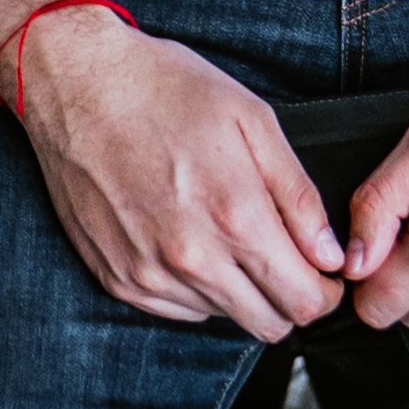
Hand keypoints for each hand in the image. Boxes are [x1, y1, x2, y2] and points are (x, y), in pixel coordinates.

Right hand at [0, 0, 350, 338]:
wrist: (77, 84)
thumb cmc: (165, 89)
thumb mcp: (252, 120)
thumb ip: (299, 196)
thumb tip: (331, 255)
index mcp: (235, 216)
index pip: (304, 302)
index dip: (326, 292)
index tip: (325, 272)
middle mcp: (192, 258)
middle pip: (269, 324)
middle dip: (290, 298)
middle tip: (285, 258)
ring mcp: (149, 274)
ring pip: (223, 318)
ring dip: (240, 291)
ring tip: (226, 234)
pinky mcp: (117, 279)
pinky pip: (177, 311)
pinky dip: (195, 288)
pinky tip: (189, 239)